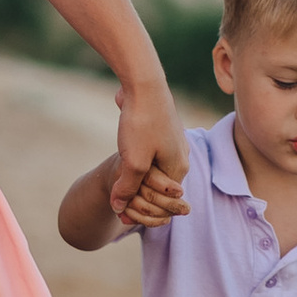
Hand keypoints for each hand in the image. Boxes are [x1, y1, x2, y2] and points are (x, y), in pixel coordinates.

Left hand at [110, 71, 189, 222]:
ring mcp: (171, 143)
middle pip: (159, 187)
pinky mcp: (160, 131)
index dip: (141, 210)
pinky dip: (137, 163)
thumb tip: (118, 209)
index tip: (121, 214)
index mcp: (178, 168)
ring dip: (136, 179)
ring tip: (118, 181)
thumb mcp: (134, 162)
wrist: (143, 83)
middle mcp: (180, 157)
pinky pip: (150, 155)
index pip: (163, 201)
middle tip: (117, 202)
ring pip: (153, 171)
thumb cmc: (142, 123)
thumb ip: (127, 188)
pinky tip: (123, 157)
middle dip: (139, 196)